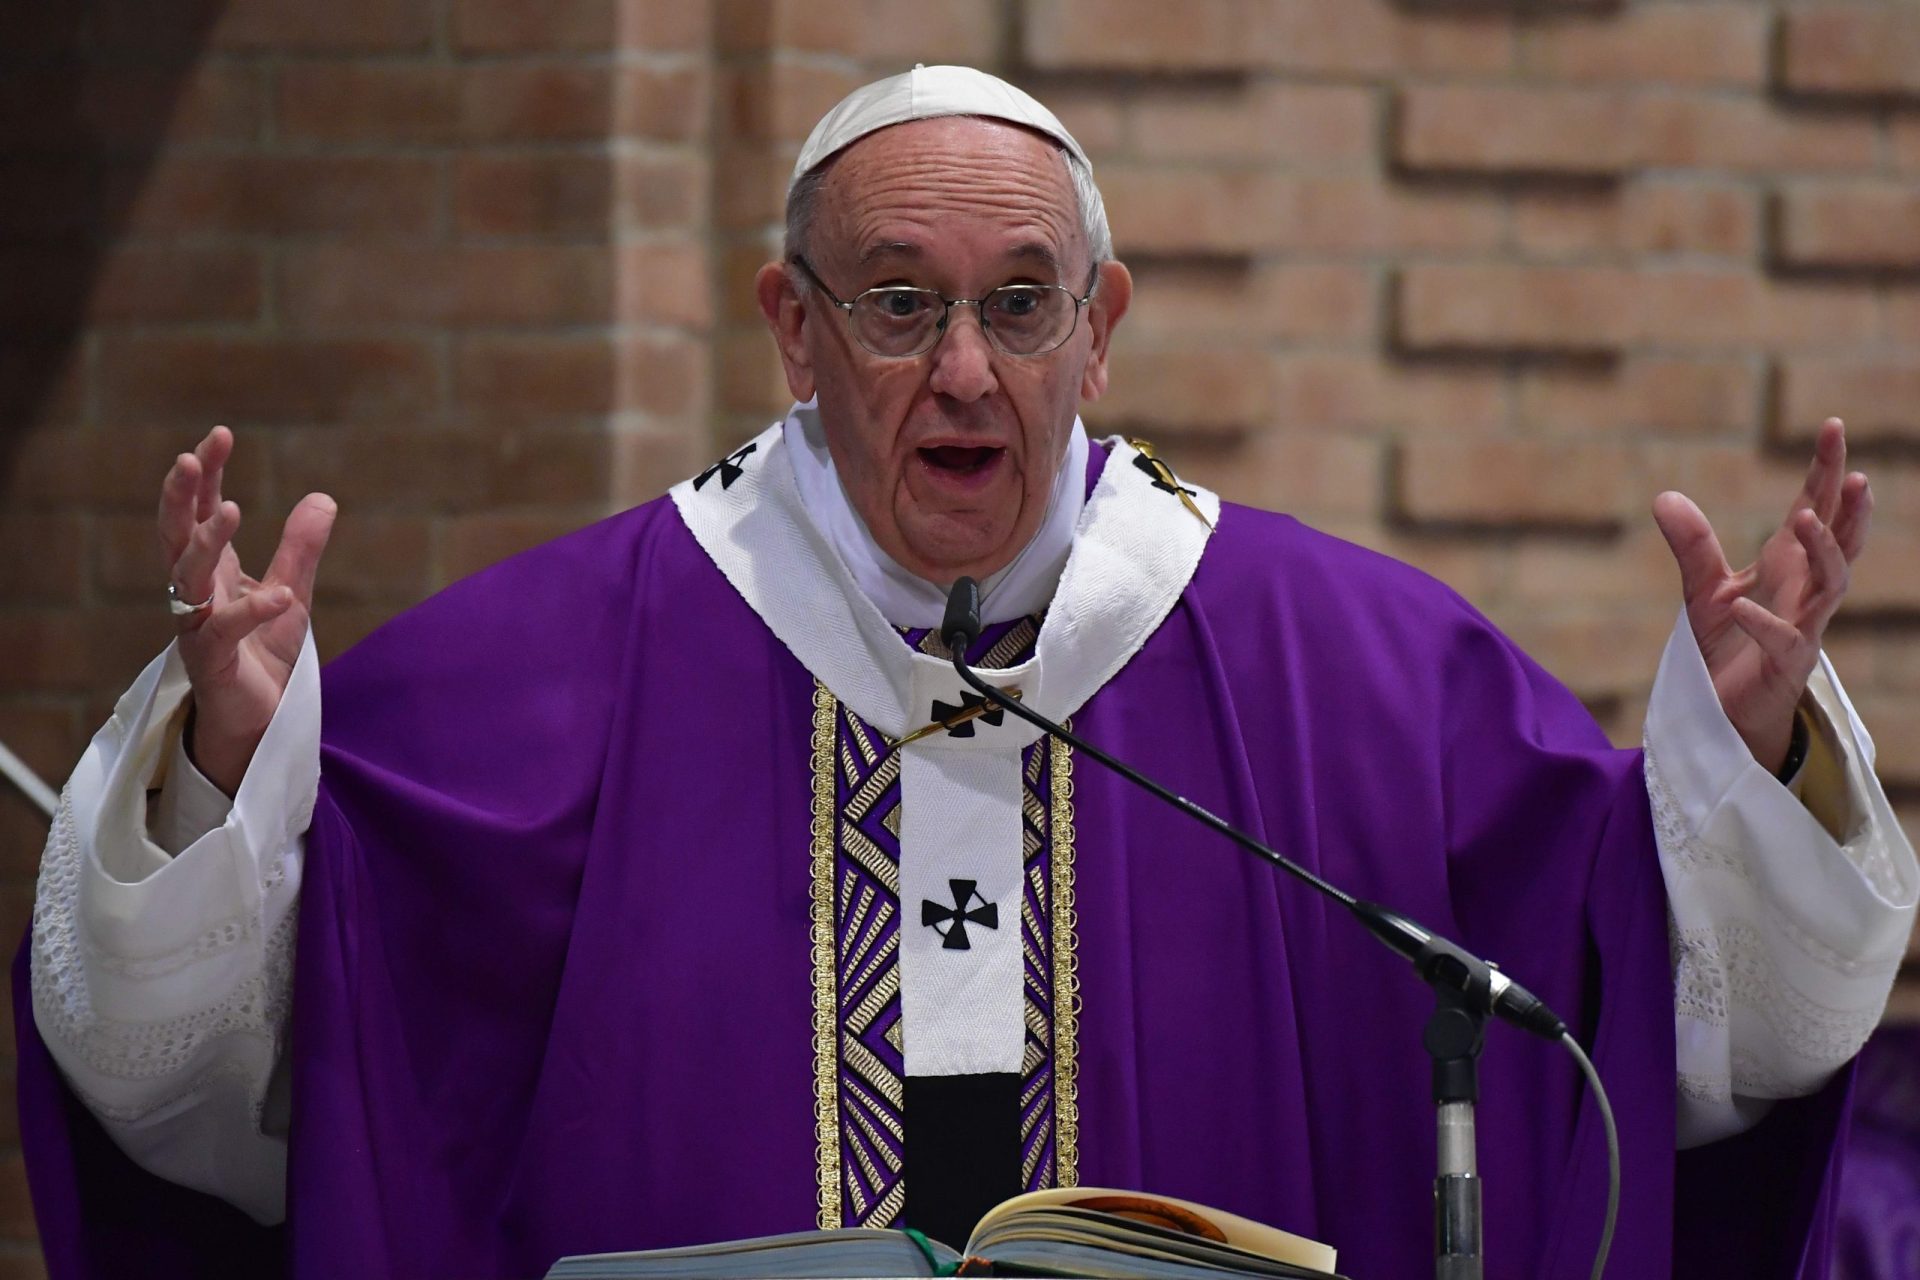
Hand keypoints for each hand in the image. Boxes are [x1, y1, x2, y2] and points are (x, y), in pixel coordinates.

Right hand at [160, 426, 335, 794]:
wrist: (259, 720)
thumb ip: (301, 548)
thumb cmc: (264, 655)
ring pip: (188, 578)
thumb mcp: (292, 591)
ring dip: (207, 542)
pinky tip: (280, 596)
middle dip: (181, 496)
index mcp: (212, 572)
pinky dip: (251, 612)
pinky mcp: (212, 663)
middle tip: (190, 457)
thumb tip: (323, 497)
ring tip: (232, 511)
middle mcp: (197, 593)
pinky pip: (223, 633)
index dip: (205, 476)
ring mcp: (198, 627)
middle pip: (175, 535)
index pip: (200, 513)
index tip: (218, 436)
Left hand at [1652, 418, 1870, 773]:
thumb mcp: (1705, 591)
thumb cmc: (1730, 647)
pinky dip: (1762, 622)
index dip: (1825, 471)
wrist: (1727, 711)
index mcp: (1789, 567)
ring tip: (1803, 520)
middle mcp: (1805, 592)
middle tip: (1854, 474)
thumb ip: (1693, 546)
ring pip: (1831, 586)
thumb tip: (1665, 496)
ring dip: (1822, 552)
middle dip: (1850, 509)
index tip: (1832, 427)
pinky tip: (1740, 605)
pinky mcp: (1786, 665)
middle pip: (1840, 543)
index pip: (1815, 510)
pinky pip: (1782, 640)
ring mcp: (1803, 627)